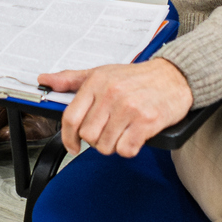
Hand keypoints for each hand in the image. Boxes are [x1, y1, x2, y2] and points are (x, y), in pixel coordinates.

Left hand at [40, 57, 192, 157]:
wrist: (175, 76)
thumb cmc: (137, 77)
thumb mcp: (102, 72)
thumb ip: (71, 78)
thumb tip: (45, 80)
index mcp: (96, 83)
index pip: (70, 117)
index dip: (67, 137)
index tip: (72, 145)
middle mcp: (111, 94)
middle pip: (88, 135)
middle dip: (96, 140)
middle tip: (107, 132)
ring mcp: (129, 108)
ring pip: (106, 145)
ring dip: (113, 145)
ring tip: (122, 132)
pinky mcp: (146, 121)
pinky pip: (126, 149)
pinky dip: (129, 148)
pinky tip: (134, 136)